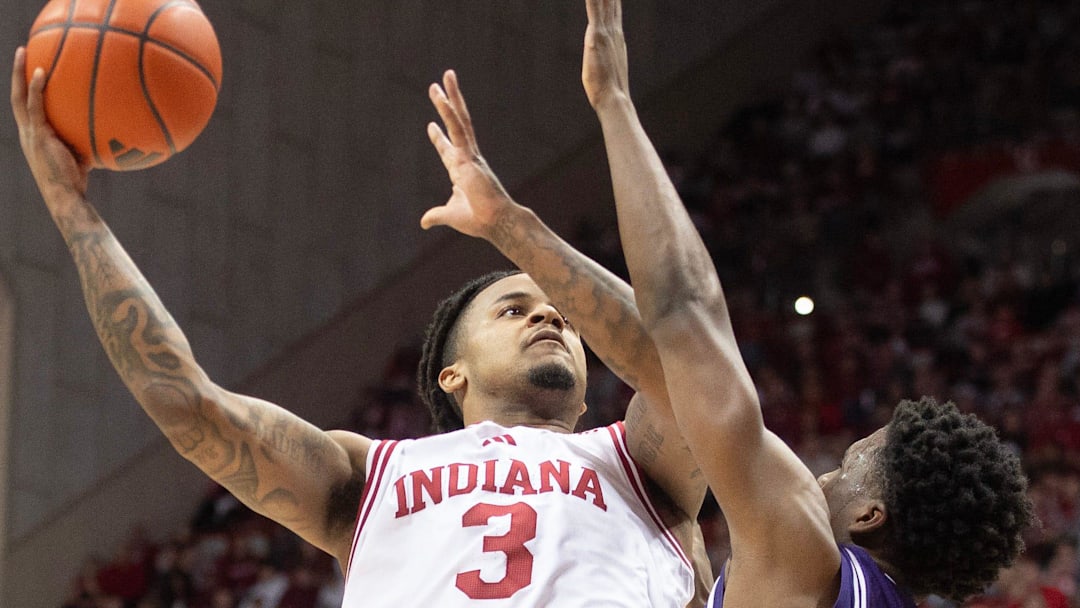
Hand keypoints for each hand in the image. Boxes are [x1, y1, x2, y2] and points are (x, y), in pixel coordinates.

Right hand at [10, 47, 89, 200]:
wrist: (65, 196)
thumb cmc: (76, 180)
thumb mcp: (81, 154)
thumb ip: (87, 139)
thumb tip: (111, 127)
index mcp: (33, 136)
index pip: (26, 108)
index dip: (26, 89)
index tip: (31, 70)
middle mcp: (26, 132)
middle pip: (16, 96)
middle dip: (17, 74)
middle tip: (21, 52)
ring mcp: (29, 133)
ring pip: (18, 96)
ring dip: (19, 73)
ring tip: (23, 51)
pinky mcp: (37, 136)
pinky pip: (34, 106)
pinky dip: (36, 88)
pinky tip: (42, 71)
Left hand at [421, 70, 514, 239]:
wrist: (495, 222)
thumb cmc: (478, 220)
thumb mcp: (450, 215)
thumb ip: (436, 215)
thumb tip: (424, 222)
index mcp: (461, 172)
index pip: (447, 150)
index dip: (438, 139)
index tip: (430, 126)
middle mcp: (466, 158)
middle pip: (455, 126)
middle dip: (448, 106)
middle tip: (439, 87)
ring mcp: (469, 154)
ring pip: (459, 119)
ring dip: (451, 97)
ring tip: (445, 77)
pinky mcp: (469, 154)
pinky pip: (458, 128)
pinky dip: (449, 112)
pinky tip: (442, 97)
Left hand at [582, 0, 629, 108]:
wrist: (614, 99)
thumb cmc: (608, 90)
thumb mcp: (605, 68)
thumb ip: (604, 57)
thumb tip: (604, 61)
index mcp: (615, 36)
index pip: (614, 6)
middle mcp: (613, 30)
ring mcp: (606, 31)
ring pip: (604, 0)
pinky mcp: (597, 35)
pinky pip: (594, 7)